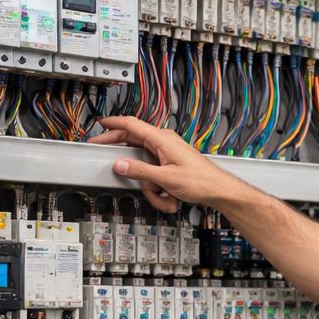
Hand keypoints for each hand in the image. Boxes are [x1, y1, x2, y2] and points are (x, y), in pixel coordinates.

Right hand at [89, 116, 251, 212]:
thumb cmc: (201, 181)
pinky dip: (157, 186)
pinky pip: (154, 172)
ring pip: (143, 163)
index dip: (114, 123)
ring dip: (149, 183)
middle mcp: (164, 142)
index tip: (100, 123)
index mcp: (162, 139)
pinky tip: (168, 195)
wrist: (218, 190)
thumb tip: (120, 164)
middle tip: (101, 150)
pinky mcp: (170, 163)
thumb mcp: (166, 178)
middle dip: (121, 152)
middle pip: (133, 141)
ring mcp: (167, 152)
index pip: (132, 125)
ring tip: (162, 194)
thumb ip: (140, 171)